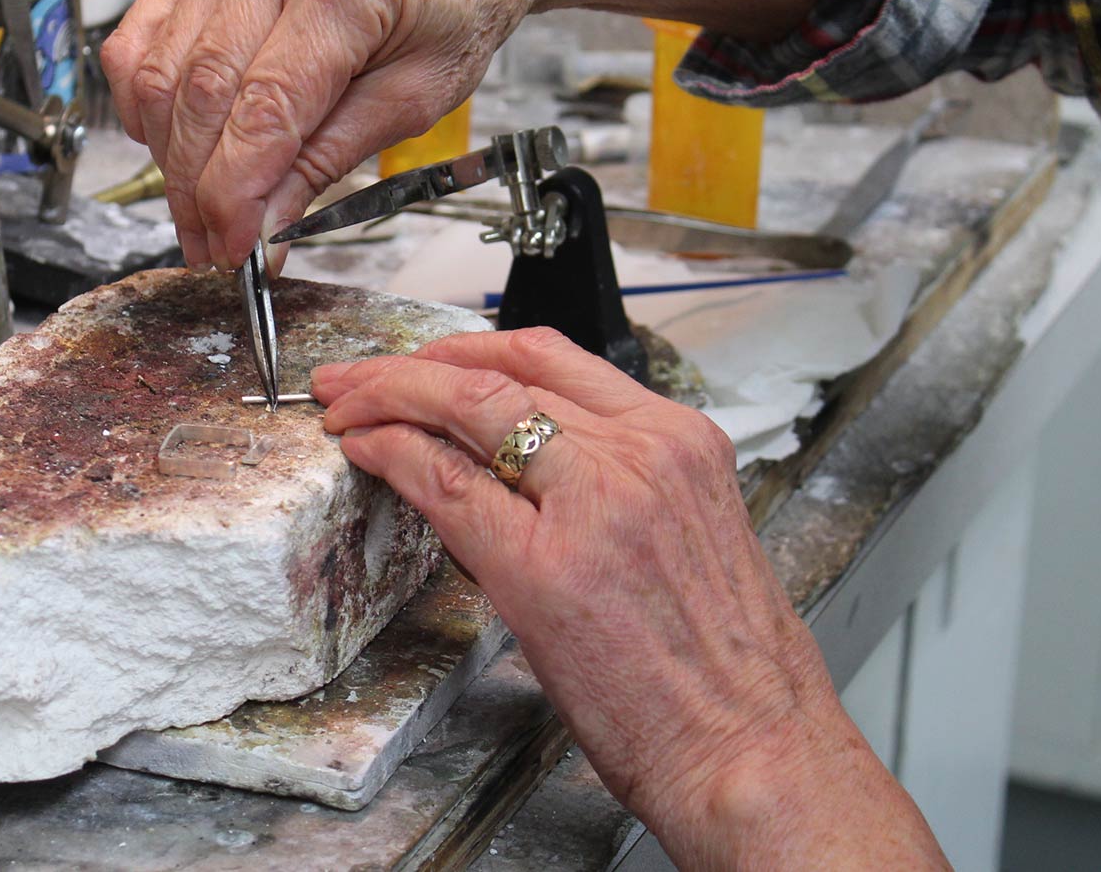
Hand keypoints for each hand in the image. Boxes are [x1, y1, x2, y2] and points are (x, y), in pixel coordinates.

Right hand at [99, 0, 547, 271]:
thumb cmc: (454, 6)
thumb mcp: (415, 98)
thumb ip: (329, 161)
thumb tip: (263, 229)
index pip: (265, 105)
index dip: (236, 191)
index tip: (233, 250)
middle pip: (203, 90)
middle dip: (196, 186)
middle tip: (209, 244)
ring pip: (160, 67)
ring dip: (168, 153)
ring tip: (197, 205)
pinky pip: (142, 34)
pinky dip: (146, 100)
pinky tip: (173, 141)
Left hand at [316, 328, 945, 869]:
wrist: (754, 751)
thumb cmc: (728, 669)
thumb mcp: (687, 533)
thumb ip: (616, 484)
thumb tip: (524, 468)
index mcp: (679, 442)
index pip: (552, 358)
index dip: (472, 349)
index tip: (429, 359)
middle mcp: (641, 455)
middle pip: (499, 372)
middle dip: (411, 365)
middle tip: (360, 375)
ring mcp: (593, 504)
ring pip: (465, 409)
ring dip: (389, 396)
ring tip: (346, 404)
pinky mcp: (542, 567)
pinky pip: (446, 485)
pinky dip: (393, 457)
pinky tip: (365, 452)